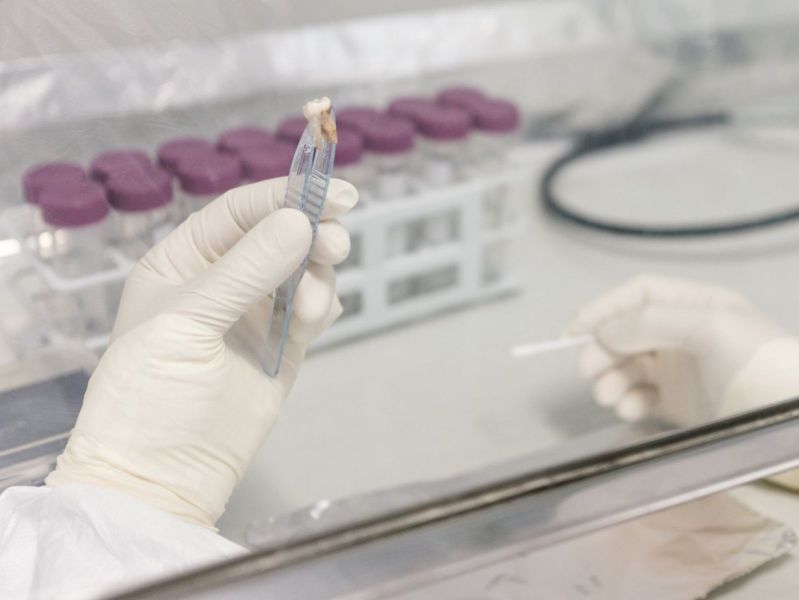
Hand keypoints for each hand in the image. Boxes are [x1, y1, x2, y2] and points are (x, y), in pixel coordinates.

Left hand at [46, 177, 357, 527]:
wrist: (163, 474)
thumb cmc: (152, 390)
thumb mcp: (188, 319)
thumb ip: (247, 270)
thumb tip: (301, 222)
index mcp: (183, 261)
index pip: (239, 212)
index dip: (286, 196)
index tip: (335, 194)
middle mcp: (222, 280)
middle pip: (280, 236)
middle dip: (312, 234)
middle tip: (335, 246)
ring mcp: (255, 314)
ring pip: (304, 271)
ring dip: (317, 278)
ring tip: (309, 310)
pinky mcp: (283, 347)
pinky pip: (314, 309)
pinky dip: (322, 306)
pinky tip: (312, 322)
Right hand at [567, 275, 792, 425]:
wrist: (792, 427)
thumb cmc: (758, 366)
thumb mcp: (711, 328)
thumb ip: (652, 322)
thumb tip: (604, 332)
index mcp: (698, 305)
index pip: (640, 295)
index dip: (605, 308)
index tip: (574, 331)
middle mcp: (686, 333)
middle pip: (627, 332)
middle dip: (602, 349)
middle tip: (586, 371)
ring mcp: (682, 371)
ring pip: (628, 366)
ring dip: (610, 378)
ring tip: (607, 396)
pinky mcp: (679, 404)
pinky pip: (641, 396)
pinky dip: (628, 402)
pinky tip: (630, 410)